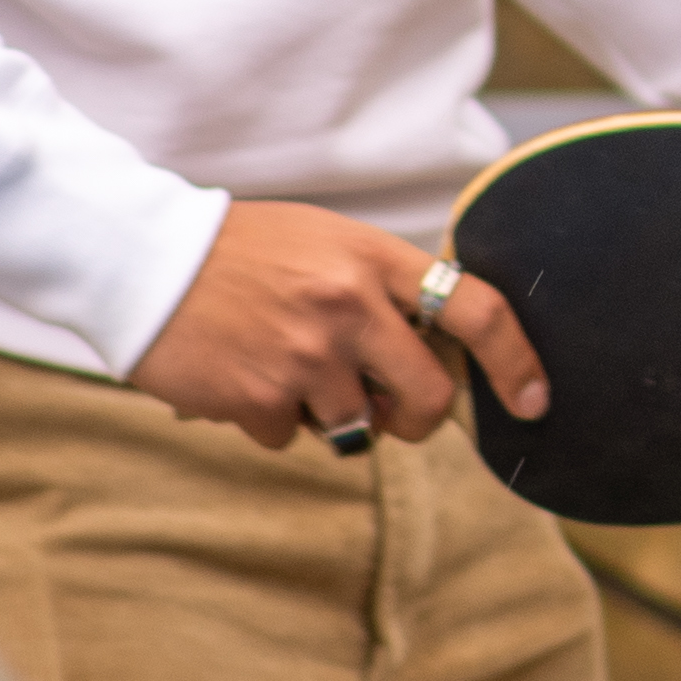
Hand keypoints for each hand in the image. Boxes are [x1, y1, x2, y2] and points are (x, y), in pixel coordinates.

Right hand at [131, 200, 544, 448]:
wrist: (144, 258)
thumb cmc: (243, 252)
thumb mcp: (327, 243)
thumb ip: (382, 290)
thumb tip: (434, 356)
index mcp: (374, 259)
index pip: (477, 309)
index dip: (516, 360)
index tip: (536, 398)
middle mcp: (350, 306)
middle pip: (429, 397)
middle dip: (418, 418)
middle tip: (394, 411)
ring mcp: (305, 355)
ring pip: (355, 424)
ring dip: (327, 411)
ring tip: (285, 365)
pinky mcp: (258, 397)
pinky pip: (288, 438)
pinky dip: (269, 419)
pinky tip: (241, 376)